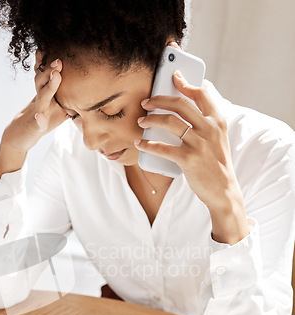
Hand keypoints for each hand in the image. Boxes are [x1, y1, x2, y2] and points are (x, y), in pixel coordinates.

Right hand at [0, 52, 67, 174]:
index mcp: (47, 94)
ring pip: (42, 97)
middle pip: (44, 81)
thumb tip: (87, 92)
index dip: (52, 63)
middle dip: (52, 69)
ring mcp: (37, 113)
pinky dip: (39, 120)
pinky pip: (37, 123)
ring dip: (50, 86)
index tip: (58, 48)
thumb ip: (69, 101)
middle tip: (60, 58)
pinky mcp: (35, 127)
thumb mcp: (57, 109)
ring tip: (56, 75)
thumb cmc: (41, 122)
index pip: (49, 76)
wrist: (19, 137)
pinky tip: (40, 119)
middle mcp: (41, 100)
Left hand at [135, 73, 248, 243]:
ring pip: (170, 122)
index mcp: (218, 120)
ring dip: (151, 119)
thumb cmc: (215, 163)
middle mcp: (209, 129)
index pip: (201, 94)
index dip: (186, 83)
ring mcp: (199, 144)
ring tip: (141, 121)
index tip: (173, 77)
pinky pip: (163, 148)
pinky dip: (148, 144)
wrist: (223, 190)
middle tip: (146, 102)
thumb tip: (185, 107)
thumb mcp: (217, 138)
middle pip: (181, 104)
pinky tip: (139, 143)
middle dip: (160, 99)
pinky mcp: (188, 160)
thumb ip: (205, 122)